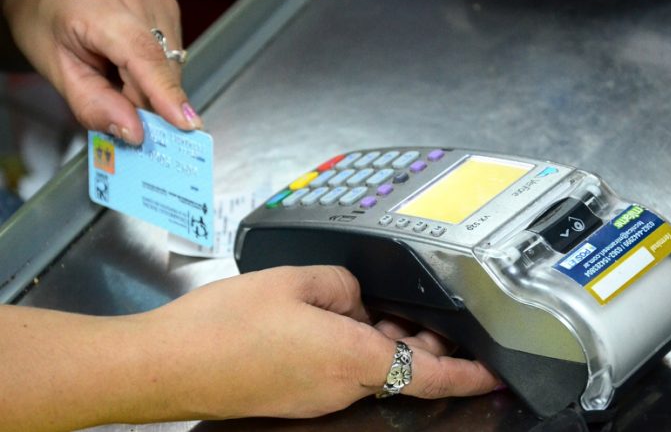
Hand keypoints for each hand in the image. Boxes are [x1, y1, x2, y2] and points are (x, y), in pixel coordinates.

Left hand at [2, 0, 201, 143]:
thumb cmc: (46, 25)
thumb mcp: (55, 72)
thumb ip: (93, 105)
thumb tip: (135, 132)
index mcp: (96, 5)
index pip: (143, 54)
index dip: (166, 92)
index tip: (186, 123)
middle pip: (160, 68)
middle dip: (145, 98)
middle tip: (116, 101)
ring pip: (171, 65)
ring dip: (150, 85)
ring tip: (117, 73)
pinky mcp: (169, 5)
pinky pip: (172, 56)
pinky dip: (155, 71)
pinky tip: (130, 62)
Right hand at [143, 265, 500, 418]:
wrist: (169, 365)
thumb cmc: (225, 327)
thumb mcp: (293, 281)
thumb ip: (340, 282)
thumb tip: (355, 294)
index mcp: (351, 357)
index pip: (431, 373)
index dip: (469, 373)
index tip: (494, 371)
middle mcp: (341, 386)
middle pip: (402, 366)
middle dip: (418, 340)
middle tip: (414, 308)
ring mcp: (318, 396)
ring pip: (372, 366)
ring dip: (381, 339)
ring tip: (365, 303)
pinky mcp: (296, 396)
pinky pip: (341, 370)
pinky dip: (351, 346)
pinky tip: (330, 318)